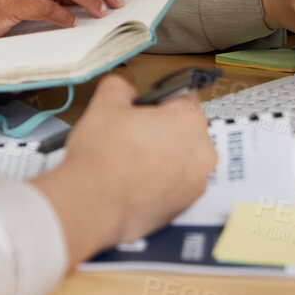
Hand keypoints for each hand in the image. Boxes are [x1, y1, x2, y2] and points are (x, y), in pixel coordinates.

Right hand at [29, 76, 215, 261]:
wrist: (93, 205)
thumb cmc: (102, 157)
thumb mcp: (104, 104)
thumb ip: (120, 87)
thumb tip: (124, 91)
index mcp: (189, 120)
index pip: (183, 99)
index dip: (160, 103)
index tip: (145, 111)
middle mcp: (202, 152)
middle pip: (186, 131)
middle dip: (164, 131)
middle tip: (133, 136)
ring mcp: (196, 183)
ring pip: (182, 160)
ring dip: (163, 157)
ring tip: (131, 162)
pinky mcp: (185, 207)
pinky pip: (177, 185)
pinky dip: (161, 182)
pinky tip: (135, 182)